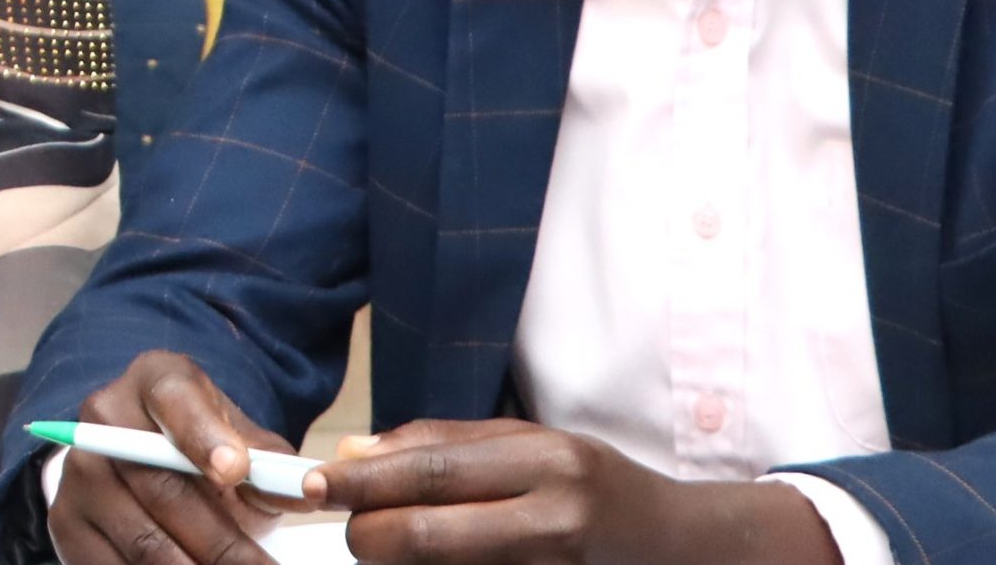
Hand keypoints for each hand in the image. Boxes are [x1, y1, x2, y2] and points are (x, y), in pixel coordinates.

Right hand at [46, 351, 303, 564]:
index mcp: (155, 381)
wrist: (138, 453)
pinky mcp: (66, 523)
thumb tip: (299, 491)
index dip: (204, 436)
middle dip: (223, 544)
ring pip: (143, 542)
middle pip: (163, 488)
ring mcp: (79, 474)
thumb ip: (267, 461)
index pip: (174, 400)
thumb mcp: (236, 435)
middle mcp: (105, 419)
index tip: (236, 471)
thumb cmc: (202, 445)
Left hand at [306, 421, 838, 564]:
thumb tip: (358, 455)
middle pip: (425, 533)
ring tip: (392, 548)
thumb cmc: (597, 487)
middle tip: (347, 529)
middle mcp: (552, 518)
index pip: (430, 468)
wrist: (682, 549)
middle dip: (367, 536)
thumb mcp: (533, 445)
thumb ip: (448, 446)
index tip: (313, 482)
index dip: (362, 479)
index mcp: (545, 460)